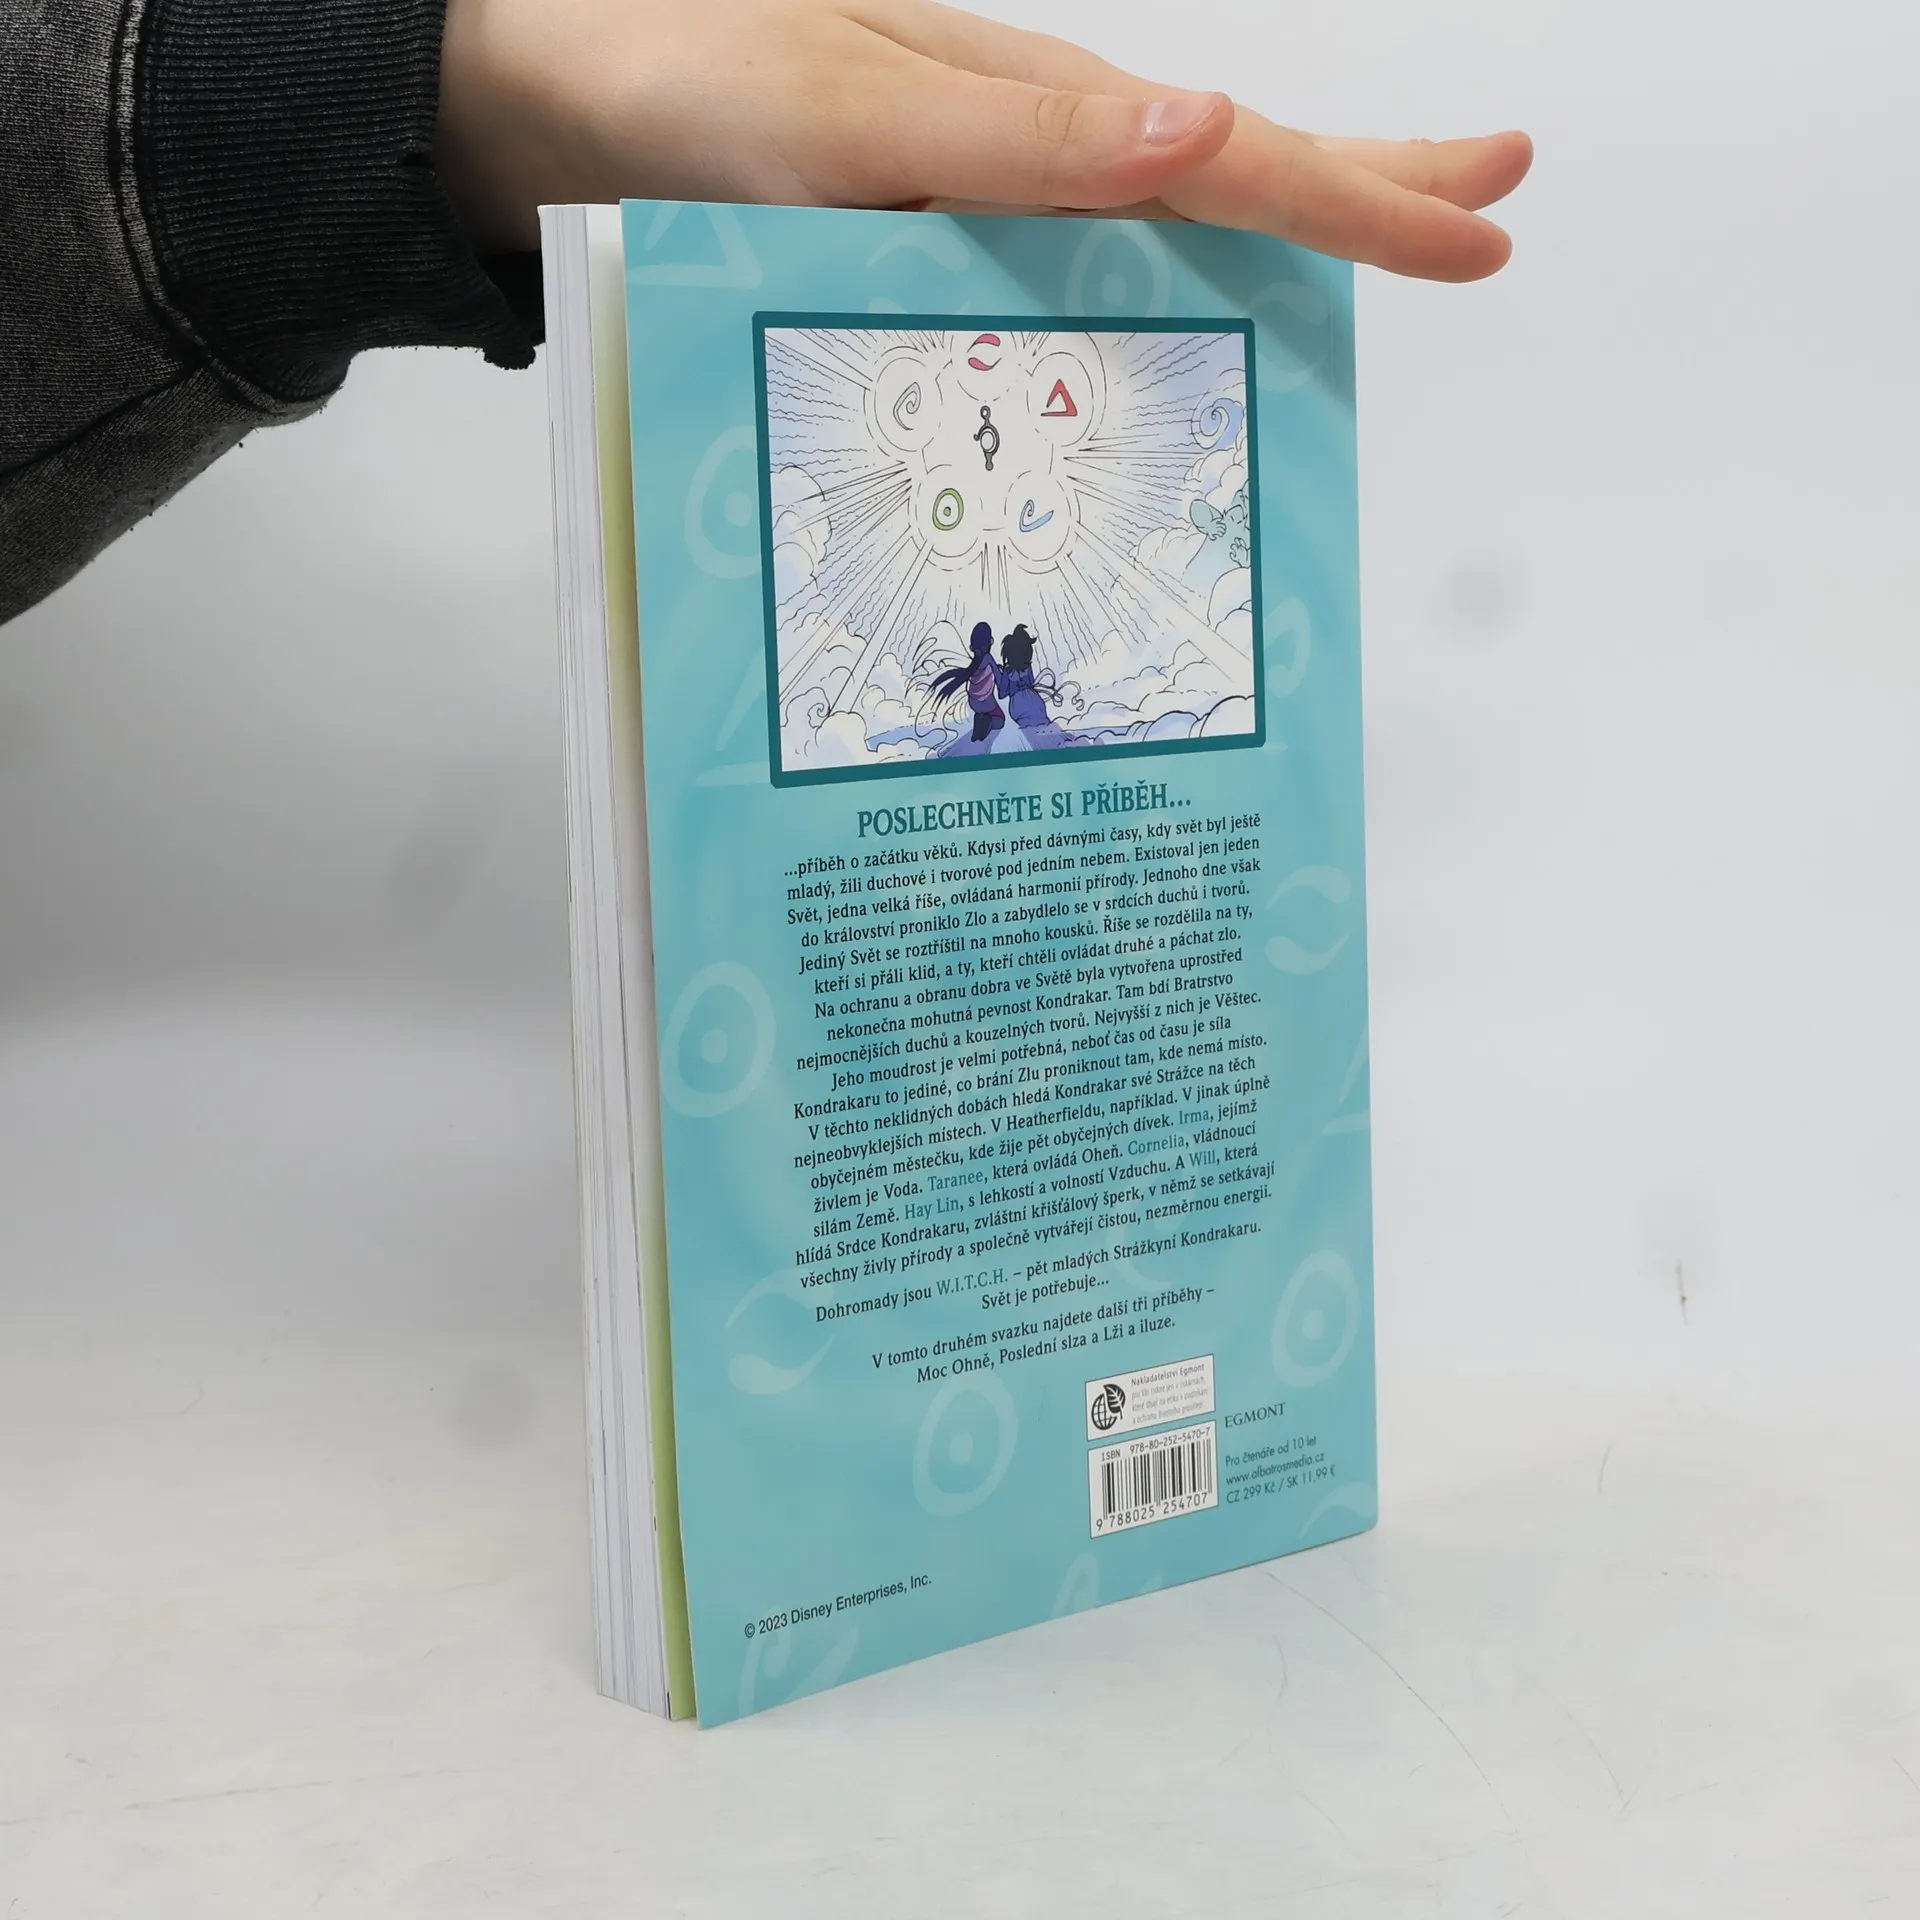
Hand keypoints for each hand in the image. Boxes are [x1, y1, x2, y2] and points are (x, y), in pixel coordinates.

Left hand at [436, 0, 1531, 280]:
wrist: (545, 101)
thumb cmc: (684, 92)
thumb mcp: (855, 115)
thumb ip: (1020, 140)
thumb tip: (1201, 138)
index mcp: (1035, 114)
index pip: (1238, 154)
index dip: (1367, 192)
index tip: (1491, 216)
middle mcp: (1028, 154)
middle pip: (1230, 173)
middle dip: (1364, 191)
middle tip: (1492, 215)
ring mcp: (983, 197)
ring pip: (1160, 223)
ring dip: (1276, 241)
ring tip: (1377, 258)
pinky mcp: (928, 238)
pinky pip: (1067, 274)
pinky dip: (1151, 292)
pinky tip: (1179, 325)